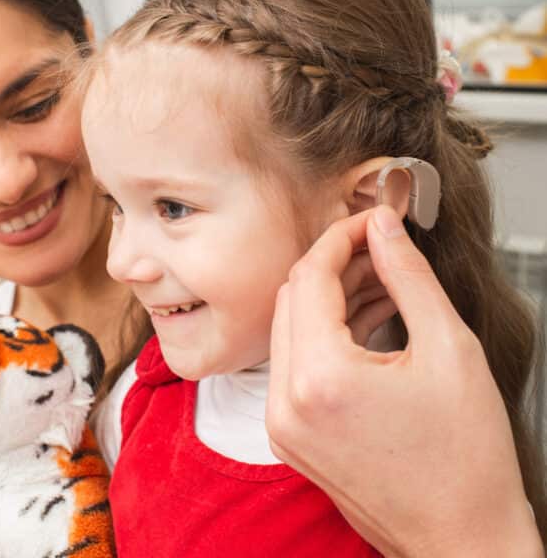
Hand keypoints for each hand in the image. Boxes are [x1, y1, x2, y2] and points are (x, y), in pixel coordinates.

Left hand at [267, 206, 541, 557]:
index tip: (369, 222)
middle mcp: (285, 402)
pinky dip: (324, 333)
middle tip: (379, 249)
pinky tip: (366, 317)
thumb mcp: (449, 348)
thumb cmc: (466, 460)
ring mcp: (281, 422)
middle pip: (292, 298)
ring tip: (382, 283)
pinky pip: (294, 362)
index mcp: (320, 379)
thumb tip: (383, 227)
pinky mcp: (288, 434)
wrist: (463, 540)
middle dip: (334, 265)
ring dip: (330, 297)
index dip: (339, 238)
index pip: (310, 276)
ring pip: (290, 327)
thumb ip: (408, 275)